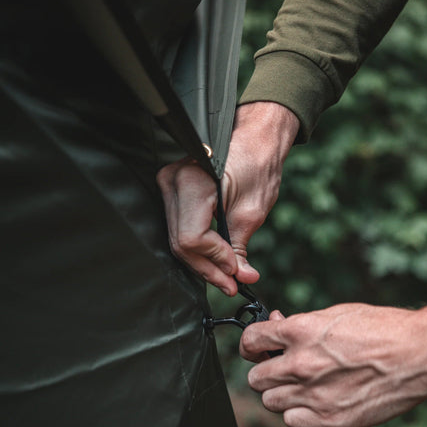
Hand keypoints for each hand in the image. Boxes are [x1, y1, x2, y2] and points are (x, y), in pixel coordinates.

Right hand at [156, 101, 298, 295]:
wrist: (254, 141)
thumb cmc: (258, 165)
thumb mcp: (252, 212)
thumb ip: (240, 248)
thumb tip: (239, 277)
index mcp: (193, 182)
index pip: (192, 237)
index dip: (215, 259)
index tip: (236, 271)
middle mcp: (173, 182)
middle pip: (182, 244)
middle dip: (209, 269)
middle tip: (233, 285)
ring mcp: (168, 186)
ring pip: (178, 241)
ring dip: (204, 263)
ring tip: (228, 277)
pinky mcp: (172, 192)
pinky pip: (180, 230)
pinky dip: (199, 248)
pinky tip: (216, 260)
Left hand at [240, 299, 426, 426]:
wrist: (419, 354)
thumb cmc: (382, 328)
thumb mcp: (336, 313)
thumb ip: (302, 325)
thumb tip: (278, 327)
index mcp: (301, 332)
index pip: (250, 340)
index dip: (251, 343)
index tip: (257, 347)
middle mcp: (301, 364)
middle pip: (256, 377)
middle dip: (265, 370)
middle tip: (281, 367)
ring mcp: (314, 394)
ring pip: (270, 401)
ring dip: (280, 393)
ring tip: (300, 385)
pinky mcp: (331, 419)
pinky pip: (292, 421)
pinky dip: (297, 414)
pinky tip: (312, 403)